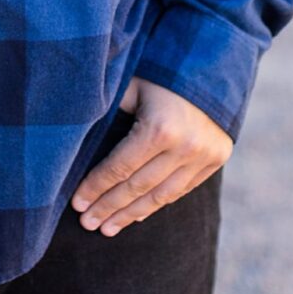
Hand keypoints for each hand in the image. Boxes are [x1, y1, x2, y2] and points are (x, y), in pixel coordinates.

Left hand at [71, 76, 232, 233]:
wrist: (215, 64)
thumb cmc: (162, 71)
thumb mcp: (133, 85)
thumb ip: (112, 112)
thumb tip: (81, 139)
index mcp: (159, 128)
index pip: (120, 167)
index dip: (96, 187)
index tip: (76, 204)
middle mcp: (184, 147)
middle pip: (137, 187)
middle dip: (108, 207)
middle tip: (87, 223)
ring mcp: (203, 157)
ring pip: (159, 196)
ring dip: (130, 214)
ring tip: (107, 228)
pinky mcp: (215, 160)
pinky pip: (180, 190)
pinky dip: (156, 204)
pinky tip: (136, 215)